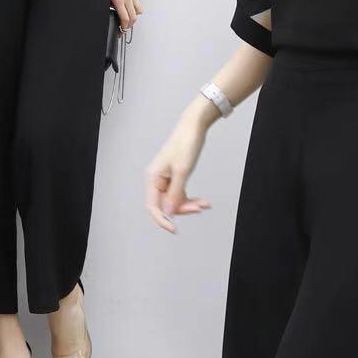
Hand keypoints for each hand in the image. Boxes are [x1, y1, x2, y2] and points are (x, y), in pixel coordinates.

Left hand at [110, 0, 142, 30]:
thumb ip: (108, 3)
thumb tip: (109, 11)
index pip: (125, 19)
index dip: (123, 27)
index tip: (119, 30)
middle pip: (133, 18)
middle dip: (128, 26)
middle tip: (123, 28)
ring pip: (138, 12)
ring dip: (134, 17)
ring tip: (128, 19)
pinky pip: (138, 3)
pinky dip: (135, 8)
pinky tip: (129, 7)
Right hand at [146, 110, 210, 233]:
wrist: (194, 127)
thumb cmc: (186, 144)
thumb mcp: (182, 171)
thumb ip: (175, 194)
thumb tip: (169, 213)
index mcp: (152, 177)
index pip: (152, 207)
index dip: (162, 220)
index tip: (174, 230)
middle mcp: (156, 179)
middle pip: (166, 205)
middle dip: (183, 209)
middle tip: (200, 207)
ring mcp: (165, 179)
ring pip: (175, 201)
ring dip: (189, 204)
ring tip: (205, 204)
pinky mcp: (174, 177)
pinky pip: (180, 194)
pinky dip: (191, 198)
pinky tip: (203, 201)